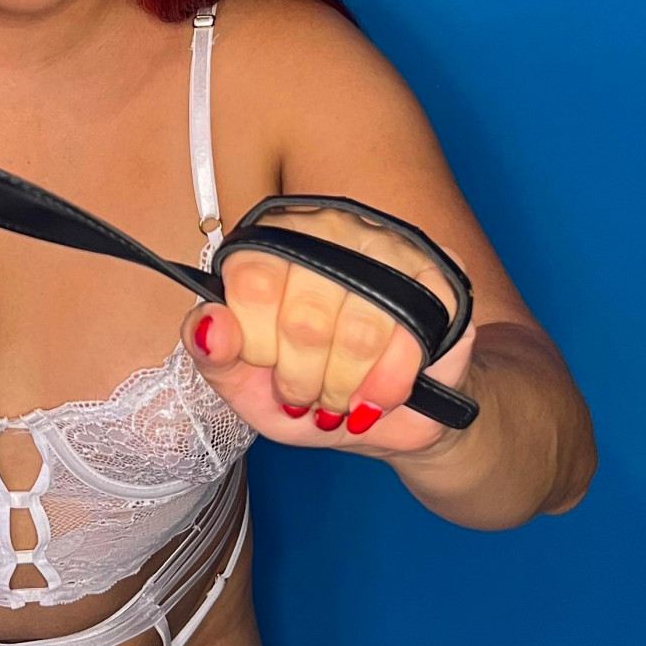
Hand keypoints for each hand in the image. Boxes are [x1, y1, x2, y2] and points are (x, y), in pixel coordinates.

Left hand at [181, 205, 475, 454]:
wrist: (387, 416)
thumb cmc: (308, 391)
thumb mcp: (245, 385)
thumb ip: (214, 354)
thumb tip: (206, 326)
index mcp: (274, 240)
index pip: (253, 279)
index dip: (256, 343)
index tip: (265, 366)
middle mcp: (331, 229)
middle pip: (305, 315)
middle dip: (301, 379)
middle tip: (304, 397)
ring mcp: (390, 249)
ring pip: (358, 332)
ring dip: (343, 388)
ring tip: (338, 402)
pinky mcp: (440, 280)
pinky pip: (409, 342)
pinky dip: (386, 387)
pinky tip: (376, 398)